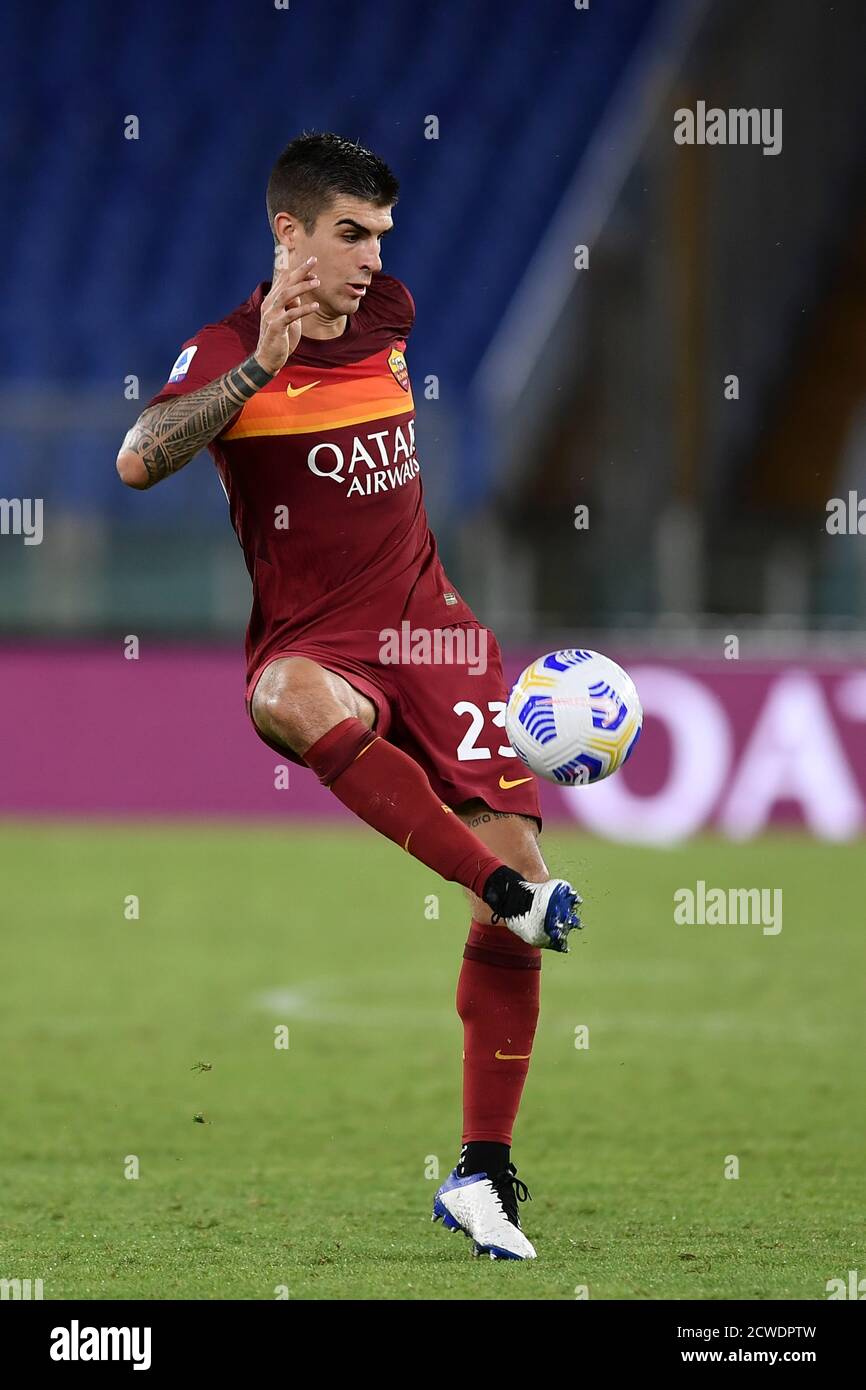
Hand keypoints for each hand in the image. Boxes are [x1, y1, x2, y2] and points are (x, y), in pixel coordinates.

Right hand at [254, 257, 319, 374]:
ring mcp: (271, 315)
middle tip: (314, 260)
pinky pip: (291, 314)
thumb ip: (292, 305)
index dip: (298, 271)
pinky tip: (315, 306)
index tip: (312, 266)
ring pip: (286, 294)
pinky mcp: (276, 327)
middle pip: (285, 282)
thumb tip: (300, 294)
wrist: (268, 359)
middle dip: (300, 270)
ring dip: (303, 287)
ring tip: (318, 282)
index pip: (284, 280)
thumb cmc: (280, 338)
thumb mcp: (288, 319)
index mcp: (271, 301)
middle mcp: (269, 305)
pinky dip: (304, 309)